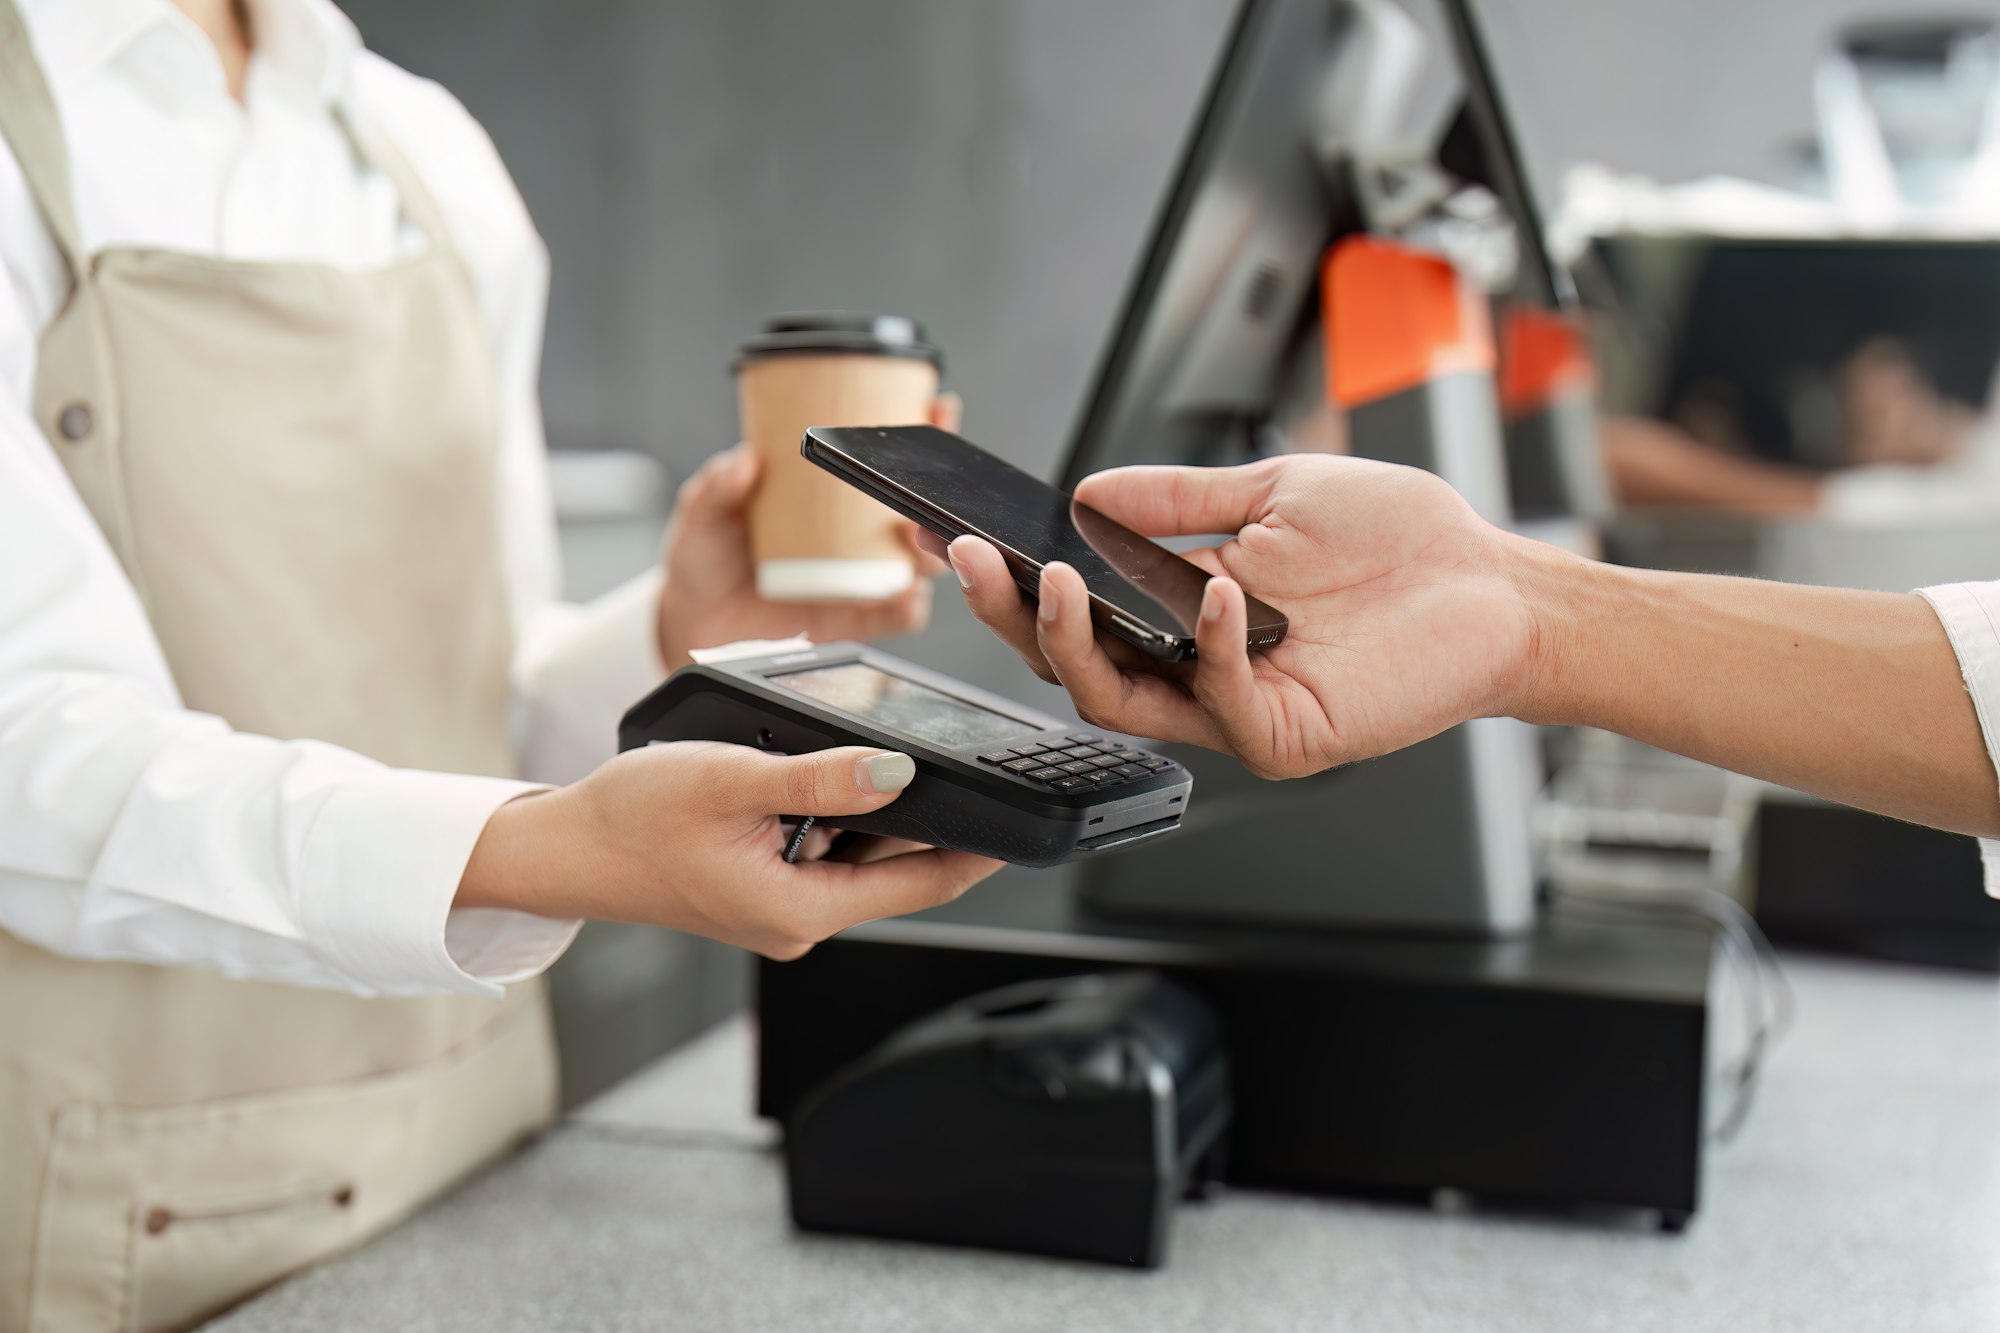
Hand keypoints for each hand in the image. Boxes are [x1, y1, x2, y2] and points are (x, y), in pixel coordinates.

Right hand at [459, 741, 998, 957]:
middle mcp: (799, 920)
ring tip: (888, 761)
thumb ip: (821, 779)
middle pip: (898, 870)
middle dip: (931, 820)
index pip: (922, 884)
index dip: (979, 850)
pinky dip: (837, 816)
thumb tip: (898, 773)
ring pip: (861, 857)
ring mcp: (781, 907)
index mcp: (800, 910)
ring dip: (877, 813)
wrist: (563, 848)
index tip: (1025, 821)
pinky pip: (823, 852)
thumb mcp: (734, 780)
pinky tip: (828, 776)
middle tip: (967, 765)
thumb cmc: (632, 819)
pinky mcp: (763, 888)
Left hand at [656, 394, 963, 668]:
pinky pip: (898, 614)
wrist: (694, 621)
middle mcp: (854, 533)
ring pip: (919, 561)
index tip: (937, 409)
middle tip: (924, 492)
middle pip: (917, 508)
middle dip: (938, 496)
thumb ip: (718, 486)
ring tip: (914, 544)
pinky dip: (908, 605)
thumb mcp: (703, 511)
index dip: (920, 430)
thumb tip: (744, 462)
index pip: (884, 456)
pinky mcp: (856, 619)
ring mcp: (861, 577)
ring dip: (930, 551)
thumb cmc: (705, 557)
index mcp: (828, 494)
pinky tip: (903, 596)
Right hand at [944, 454, 1546, 778]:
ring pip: (1121, 702)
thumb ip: (1179, 500)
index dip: (1010, 585)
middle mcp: (1197, 669)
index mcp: (1182, 614)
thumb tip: (1089, 490)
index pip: (1076, 612)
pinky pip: (1222, 706)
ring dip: (1075, 643)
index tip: (960, 540)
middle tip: (974, 564)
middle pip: (1072, 667)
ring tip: (1057, 578)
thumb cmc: (1400, 543)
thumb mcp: (1273, 493)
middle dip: (1011, 617)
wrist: (1495, 583)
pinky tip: (1217, 593)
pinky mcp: (1288, 736)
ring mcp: (1237, 708)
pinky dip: (1209, 648)